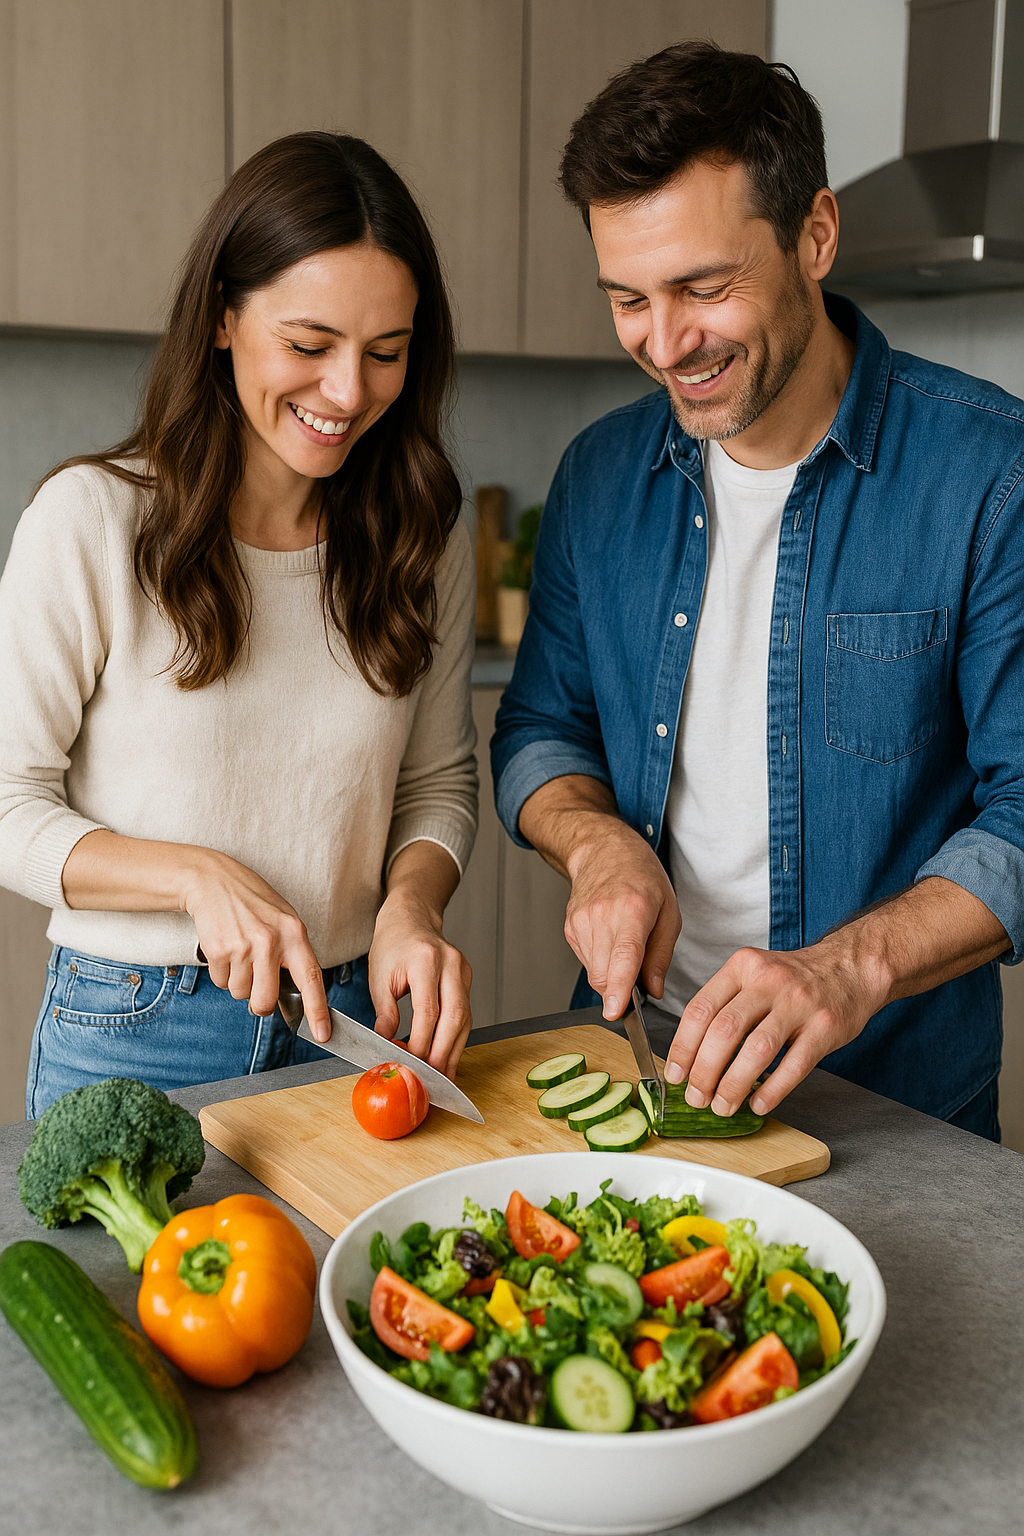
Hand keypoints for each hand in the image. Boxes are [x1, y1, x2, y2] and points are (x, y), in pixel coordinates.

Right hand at [182, 849, 329, 1038]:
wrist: (214, 881)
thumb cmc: (253, 903)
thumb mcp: (284, 921)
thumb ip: (292, 954)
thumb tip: (295, 995)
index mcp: (295, 934)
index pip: (311, 978)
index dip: (318, 1010)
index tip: (324, 1033)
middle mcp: (271, 942)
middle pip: (265, 1000)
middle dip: (258, 1004)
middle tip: (256, 989)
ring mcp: (244, 946)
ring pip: (240, 993)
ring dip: (237, 982)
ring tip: (239, 953)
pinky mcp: (219, 950)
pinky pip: (221, 983)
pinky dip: (221, 973)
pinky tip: (225, 949)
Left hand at [368, 889, 471, 1077]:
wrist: (411, 918)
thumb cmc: (392, 944)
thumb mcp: (379, 976)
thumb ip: (385, 1012)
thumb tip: (388, 1045)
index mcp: (425, 960)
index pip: (428, 1010)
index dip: (421, 1041)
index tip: (410, 1062)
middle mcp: (451, 964)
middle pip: (455, 1016)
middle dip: (443, 1051)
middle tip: (432, 1077)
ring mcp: (463, 971)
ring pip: (465, 1018)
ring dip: (453, 1049)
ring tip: (442, 1076)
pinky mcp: (467, 979)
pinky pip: (466, 1013)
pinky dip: (456, 1038)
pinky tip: (447, 1056)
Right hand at [563, 818, 680, 1019]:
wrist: (604, 851)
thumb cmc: (641, 877)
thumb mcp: (669, 912)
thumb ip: (661, 956)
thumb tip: (654, 991)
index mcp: (633, 909)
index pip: (624, 955)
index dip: (619, 987)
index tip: (615, 1011)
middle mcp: (602, 916)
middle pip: (604, 974)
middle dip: (619, 991)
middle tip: (638, 981)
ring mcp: (581, 922)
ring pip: (594, 973)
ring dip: (611, 974)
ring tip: (624, 944)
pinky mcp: (570, 928)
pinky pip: (586, 961)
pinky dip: (601, 961)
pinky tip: (609, 939)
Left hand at [664, 937, 888, 1117]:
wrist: (852, 967)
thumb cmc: (795, 979)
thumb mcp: (754, 974)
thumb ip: (725, 1005)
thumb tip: (691, 1056)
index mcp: (742, 967)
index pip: (700, 1009)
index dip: (682, 1047)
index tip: (675, 1074)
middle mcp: (768, 981)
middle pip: (723, 1031)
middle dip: (704, 1072)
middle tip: (697, 1097)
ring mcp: (799, 1004)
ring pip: (756, 1050)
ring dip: (734, 1085)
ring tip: (723, 1106)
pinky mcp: (825, 1027)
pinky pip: (794, 1065)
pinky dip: (773, 1090)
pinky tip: (759, 1104)